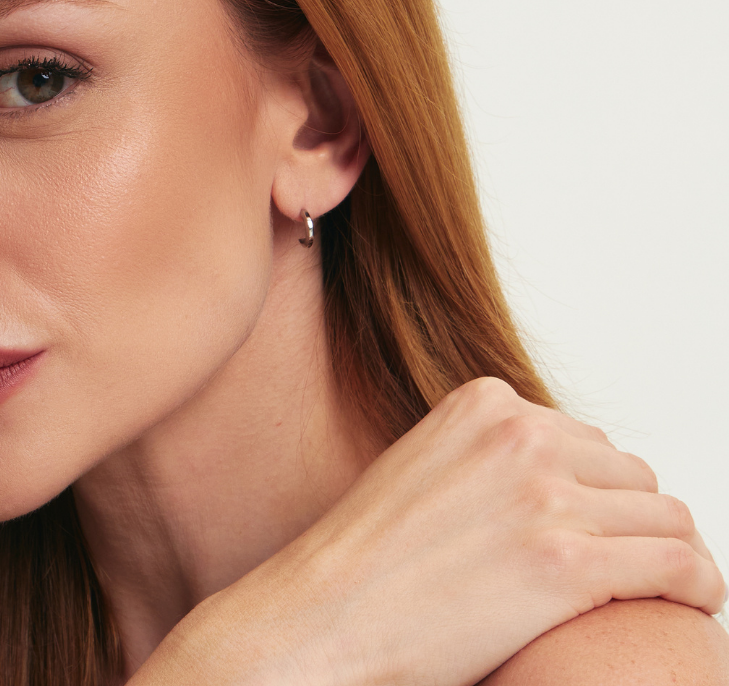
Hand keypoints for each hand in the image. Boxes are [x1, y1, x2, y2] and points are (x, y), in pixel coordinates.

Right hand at [133, 377, 724, 685]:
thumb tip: (559, 478)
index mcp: (485, 402)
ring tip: (654, 587)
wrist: (325, 613)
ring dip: (665, 552)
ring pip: (664, 513)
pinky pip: (679, 562)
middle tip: (615, 567)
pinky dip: (698, 582)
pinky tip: (692, 601)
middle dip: (627, 521)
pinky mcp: (567, 561)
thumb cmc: (367, 555)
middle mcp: (520, 433)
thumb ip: (489, 456)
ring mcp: (544, 493)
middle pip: (629, 473)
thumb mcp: (427, 466)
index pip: (586, 439)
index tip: (593, 530)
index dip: (596, 494)